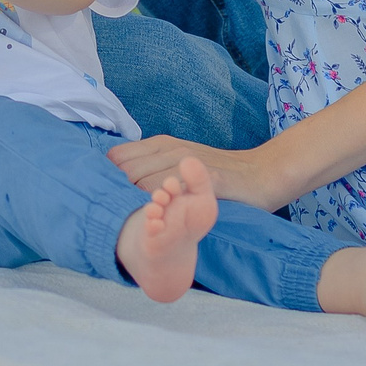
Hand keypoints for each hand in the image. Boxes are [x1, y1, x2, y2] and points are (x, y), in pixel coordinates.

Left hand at [108, 134, 294, 211]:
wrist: (260, 173)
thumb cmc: (217, 171)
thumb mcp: (179, 160)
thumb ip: (152, 165)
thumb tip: (119, 177)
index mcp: (161, 143)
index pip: (117, 157)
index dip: (107, 178)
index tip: (105, 197)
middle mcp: (170, 149)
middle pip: (125, 171)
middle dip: (115, 193)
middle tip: (114, 215)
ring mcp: (187, 163)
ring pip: (144, 182)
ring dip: (135, 202)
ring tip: (133, 222)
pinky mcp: (206, 181)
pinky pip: (174, 192)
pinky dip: (161, 206)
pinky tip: (158, 220)